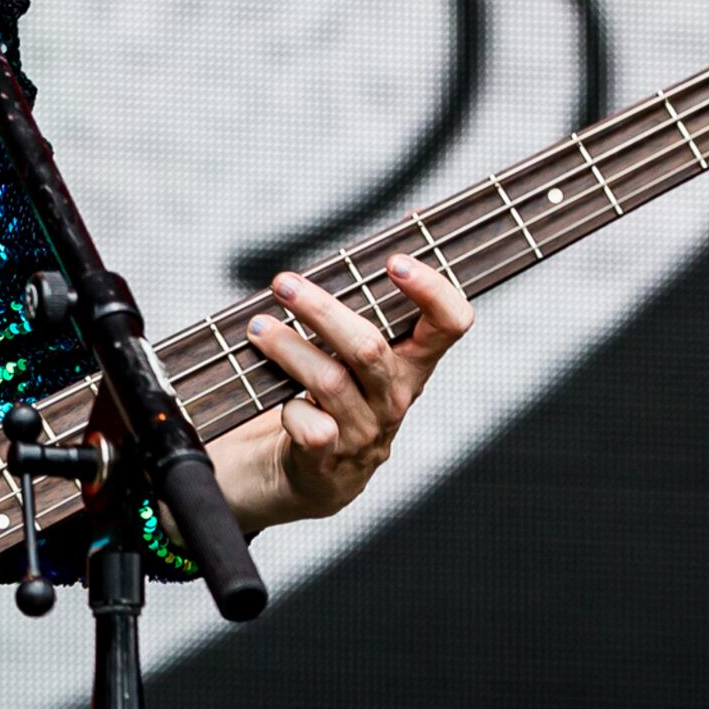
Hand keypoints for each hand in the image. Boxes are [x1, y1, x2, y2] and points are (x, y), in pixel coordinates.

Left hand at [213, 252, 474, 529]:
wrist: (302, 479)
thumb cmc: (327, 398)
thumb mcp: (354, 353)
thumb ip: (364, 304)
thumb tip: (387, 230)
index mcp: (412, 366)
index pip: (450, 325)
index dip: (432, 291)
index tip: (395, 262)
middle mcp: (394, 399)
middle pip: (370, 348)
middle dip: (322, 310)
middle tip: (284, 284)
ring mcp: (364, 434)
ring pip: (330, 381)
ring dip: (288, 348)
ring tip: (258, 328)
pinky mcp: (328, 463)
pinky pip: (311, 428)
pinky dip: (288, 406)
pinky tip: (274, 396)